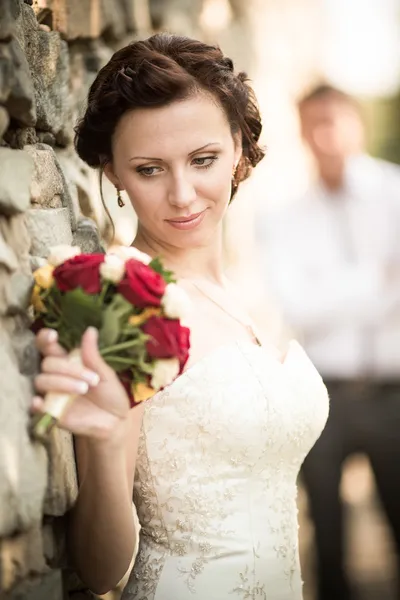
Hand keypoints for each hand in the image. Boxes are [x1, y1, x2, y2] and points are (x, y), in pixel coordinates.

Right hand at [33, 327, 130, 442]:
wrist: (115, 421)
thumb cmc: (110, 394)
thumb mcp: (106, 374)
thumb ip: (93, 355)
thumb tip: (90, 330)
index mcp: (69, 362)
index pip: (48, 347)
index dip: (45, 339)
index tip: (53, 336)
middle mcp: (57, 376)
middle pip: (47, 363)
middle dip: (68, 368)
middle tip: (92, 379)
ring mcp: (52, 394)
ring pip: (42, 381)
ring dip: (62, 382)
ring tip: (84, 389)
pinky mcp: (51, 412)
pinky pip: (36, 406)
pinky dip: (36, 403)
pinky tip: (40, 402)